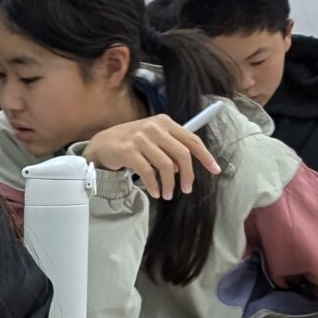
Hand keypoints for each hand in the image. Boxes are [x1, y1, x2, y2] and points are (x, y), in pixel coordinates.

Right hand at [81, 115, 222, 200]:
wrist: (102, 144)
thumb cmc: (131, 143)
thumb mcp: (153, 139)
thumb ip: (170, 148)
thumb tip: (183, 167)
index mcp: (165, 122)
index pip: (192, 139)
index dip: (206, 156)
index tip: (215, 170)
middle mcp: (155, 127)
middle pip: (182, 154)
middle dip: (188, 175)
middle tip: (187, 189)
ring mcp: (141, 138)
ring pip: (166, 166)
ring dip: (169, 185)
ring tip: (167, 194)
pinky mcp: (128, 151)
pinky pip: (148, 173)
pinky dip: (154, 185)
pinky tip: (155, 192)